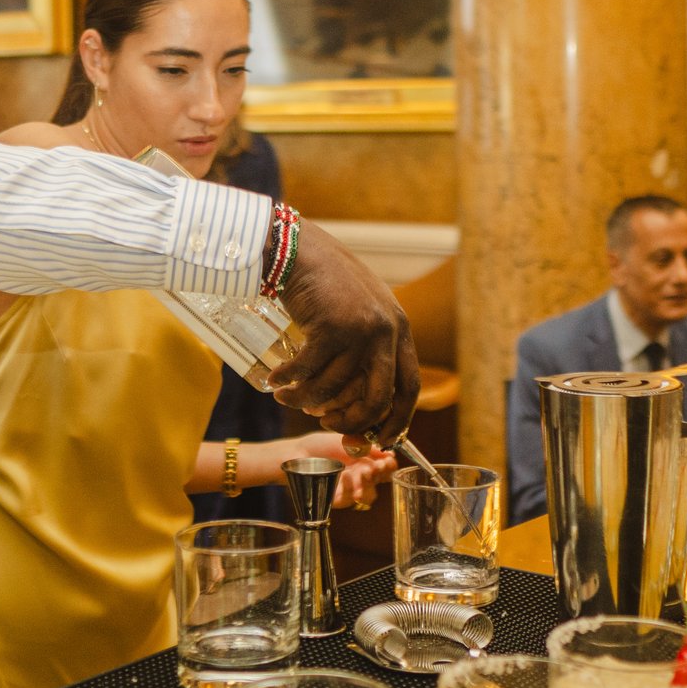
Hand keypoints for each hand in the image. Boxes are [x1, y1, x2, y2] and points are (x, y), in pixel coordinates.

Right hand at [270, 219, 418, 441]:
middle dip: (351, 422)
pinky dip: (289, 381)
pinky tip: (276, 380)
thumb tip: (357, 401)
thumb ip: (367, 348)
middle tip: (327, 425)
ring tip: (287, 398)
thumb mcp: (361, 312)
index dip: (397, 419)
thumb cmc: (327, 282)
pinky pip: (307, 371)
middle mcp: (386, 330)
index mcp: (400, 328)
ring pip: (333, 388)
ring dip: (306, 401)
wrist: (300, 248)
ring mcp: (359, 329)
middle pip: (375, 398)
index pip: (410, 387)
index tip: (380, 439)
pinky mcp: (330, 327)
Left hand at [278, 431, 399, 507]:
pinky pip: (349, 500)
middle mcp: (358, 477)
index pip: (384, 468)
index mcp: (364, 461)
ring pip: (367, 496)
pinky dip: (349, 489)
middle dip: (379, 475)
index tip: (388, 461)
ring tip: (360, 473)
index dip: (388, 466)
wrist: (297, 453)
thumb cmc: (319, 445)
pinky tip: (345, 477)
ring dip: (367, 484)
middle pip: (378, 484)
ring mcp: (348, 489)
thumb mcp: (347, 440)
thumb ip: (368, 447)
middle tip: (375, 467)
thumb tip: (390, 454)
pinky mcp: (335, 499)